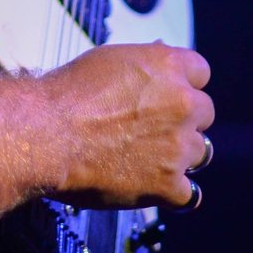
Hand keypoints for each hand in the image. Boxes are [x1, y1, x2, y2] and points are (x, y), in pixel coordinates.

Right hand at [42, 41, 213, 209]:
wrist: (47, 133)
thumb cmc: (68, 95)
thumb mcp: (110, 59)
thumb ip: (145, 63)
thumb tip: (159, 58)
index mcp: (169, 67)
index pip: (200, 72)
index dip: (185, 84)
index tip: (174, 93)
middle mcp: (182, 104)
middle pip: (205, 113)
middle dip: (184, 120)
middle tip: (157, 127)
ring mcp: (178, 146)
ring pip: (199, 152)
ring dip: (180, 155)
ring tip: (150, 157)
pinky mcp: (168, 184)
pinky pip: (188, 194)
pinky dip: (173, 193)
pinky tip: (156, 186)